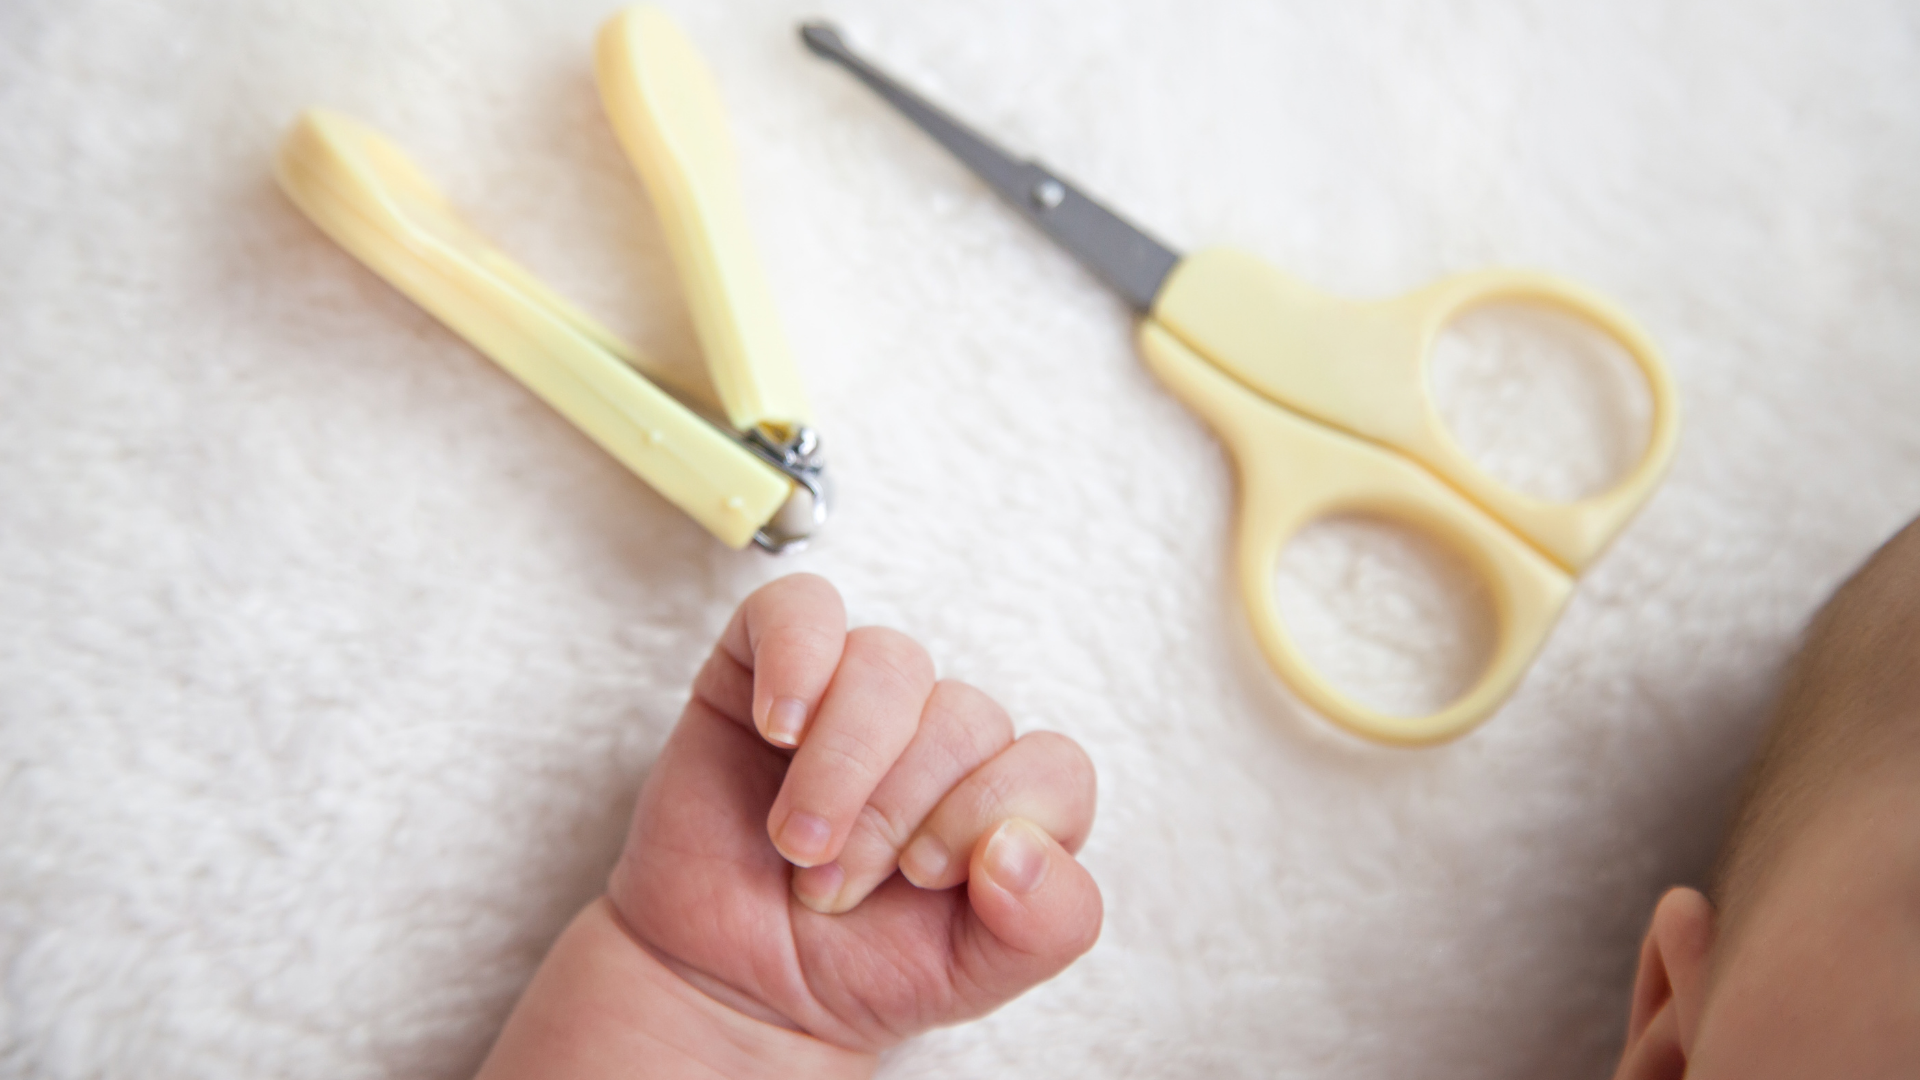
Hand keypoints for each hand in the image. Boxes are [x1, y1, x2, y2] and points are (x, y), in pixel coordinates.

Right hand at [605, 574, 1101, 1053]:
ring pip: (890, 664)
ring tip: (798, 841)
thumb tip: (1020, 846)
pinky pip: (802, 608)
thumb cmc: (858, 969)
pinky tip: (778, 728)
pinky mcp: (769, 664)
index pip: (1054, 765)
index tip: (925, 878)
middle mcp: (944, 732)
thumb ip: (1047, 924)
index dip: (991, 815)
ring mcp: (857, 691)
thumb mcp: (975, 976)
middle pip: (965, 717)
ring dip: (843, 765)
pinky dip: (795, 660)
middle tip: (834, 887)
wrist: (732, 987)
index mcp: (1008, 796)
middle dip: (894, 815)